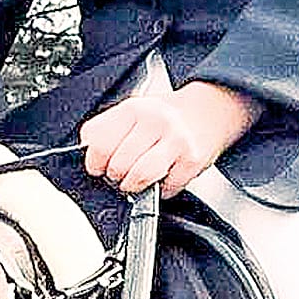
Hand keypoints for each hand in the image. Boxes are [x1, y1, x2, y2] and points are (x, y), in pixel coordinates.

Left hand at [80, 82, 256, 197]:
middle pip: (118, 165)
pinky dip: (161, 189)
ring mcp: (175, 141)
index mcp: (133, 109)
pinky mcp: (191, 160)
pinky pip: (165, 188)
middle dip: (116, 176)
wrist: (209, 110)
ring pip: (138, 177)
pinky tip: (163, 176)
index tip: (99, 166)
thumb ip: (107, 130)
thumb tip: (88, 155)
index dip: (95, 162)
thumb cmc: (165, 117)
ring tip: (136, 179)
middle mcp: (154, 122)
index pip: (99, 143)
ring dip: (134, 186)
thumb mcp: (133, 112)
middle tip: (121, 173)